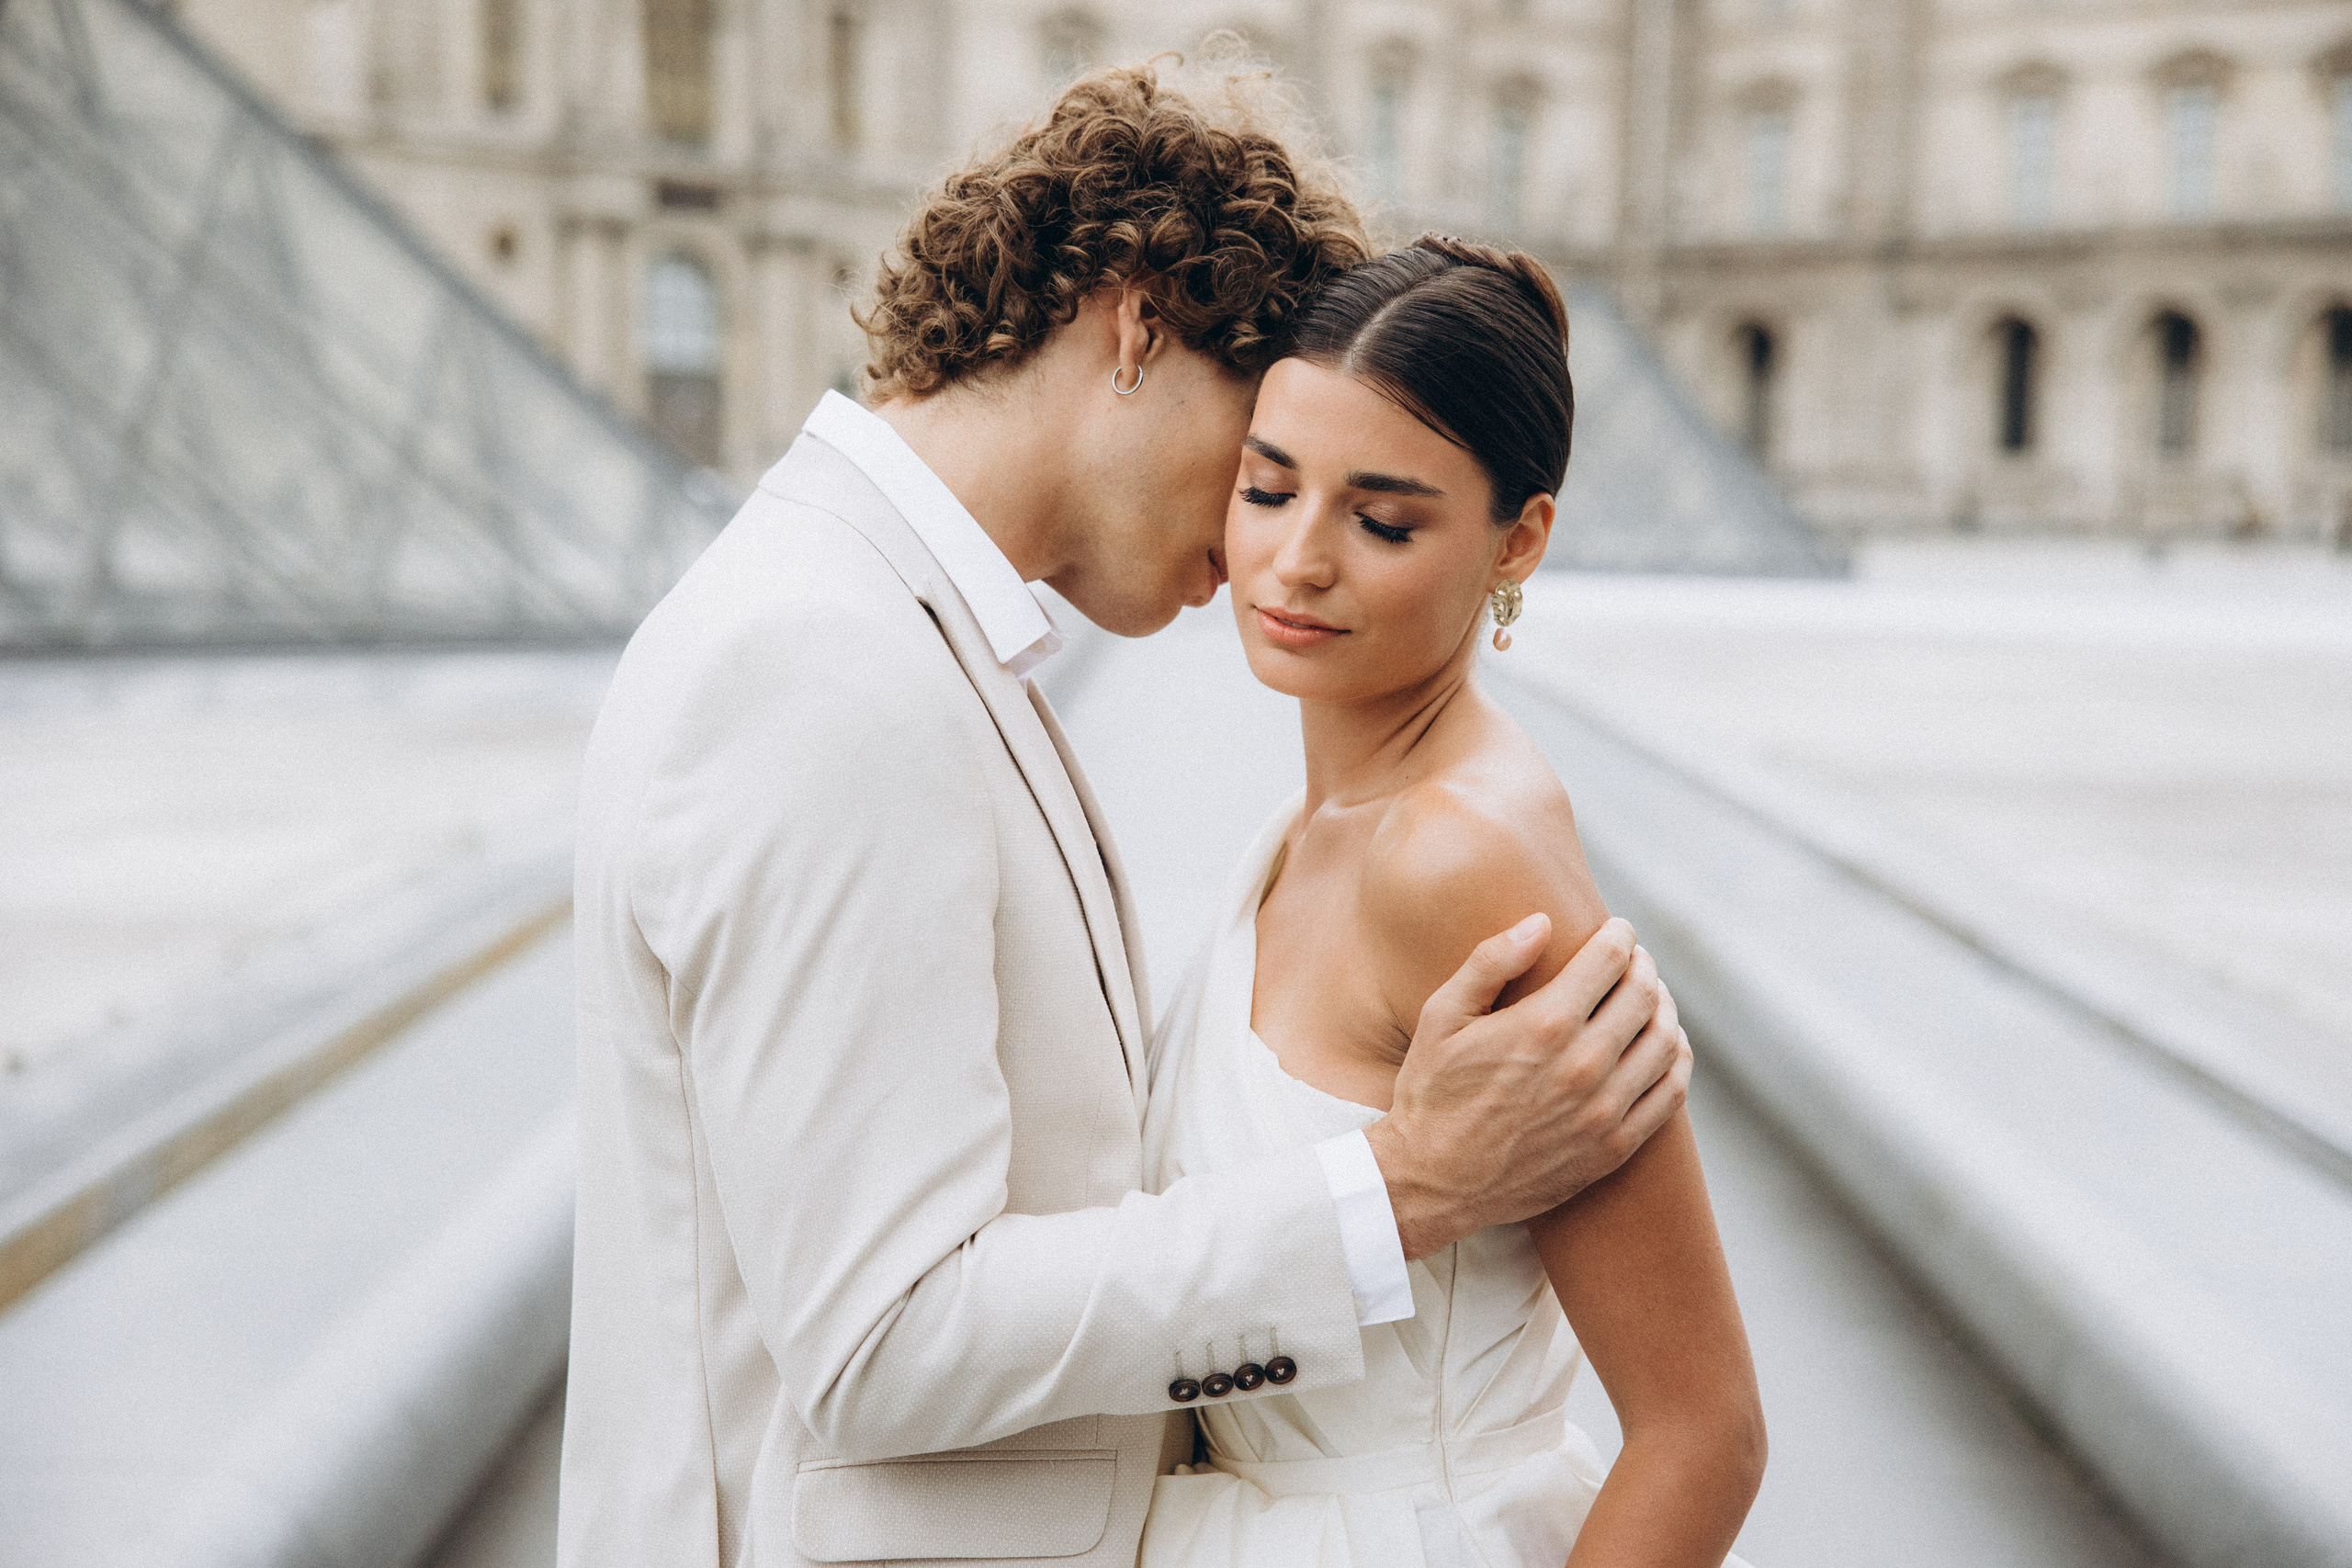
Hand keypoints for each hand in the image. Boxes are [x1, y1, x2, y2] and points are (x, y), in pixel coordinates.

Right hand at [1363, 916, 1692, 1259]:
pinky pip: (1670, 1094)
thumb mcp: (1442, 1017)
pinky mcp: (1613, 1148)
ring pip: (1666, 1041)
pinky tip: (1664, 1047)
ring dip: (1665, 1009)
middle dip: (1643, 966)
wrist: (1432, 1182)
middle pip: (1644, 994)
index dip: (1619, 936)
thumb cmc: (1431, 1094)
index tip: (1617, 930)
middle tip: (1633, 961)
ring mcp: (1603, 1111)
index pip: (1611, 959)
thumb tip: (1541, 921)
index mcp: (1543, 1025)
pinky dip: (1677, 1061)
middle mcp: (1583, 1065)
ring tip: (1649, 999)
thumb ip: (1490, 962)